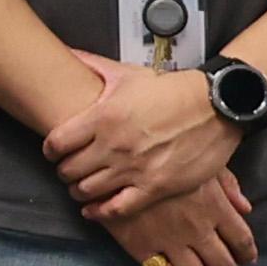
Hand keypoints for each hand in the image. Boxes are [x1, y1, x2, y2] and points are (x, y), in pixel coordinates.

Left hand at [44, 55, 239, 221]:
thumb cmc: (172, 90)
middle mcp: (114, 145)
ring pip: (88, 191)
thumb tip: (68, 52)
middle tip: (68, 169)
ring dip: (79, 191)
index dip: (50, 150)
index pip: (56, 143)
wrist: (216, 106)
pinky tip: (95, 209)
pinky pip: (117, 209)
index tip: (54, 151)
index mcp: (103, 117)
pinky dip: (101, 212)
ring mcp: (134, 169)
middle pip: (68, 170)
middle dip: (64, 171)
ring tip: (81, 186)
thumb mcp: (129, 73)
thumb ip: (93, 65)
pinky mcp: (155, 187)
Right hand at [101, 170, 256, 265]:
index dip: (247, 254)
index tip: (245, 257)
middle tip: (221, 264)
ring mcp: (169, 241)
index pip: (243, 242)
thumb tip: (245, 208)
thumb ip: (227, 185)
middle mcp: (197, 229)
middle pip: (223, 264)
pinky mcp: (141, 247)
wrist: (112, 157)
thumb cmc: (162, 152)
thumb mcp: (201, 160)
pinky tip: (169, 265)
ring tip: (195, 265)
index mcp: (215, 206)